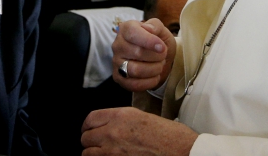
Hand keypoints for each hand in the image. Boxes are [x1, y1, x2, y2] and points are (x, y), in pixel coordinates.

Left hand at [81, 107, 197, 155]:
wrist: (181, 150)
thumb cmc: (170, 135)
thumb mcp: (143, 117)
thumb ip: (122, 119)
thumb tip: (109, 125)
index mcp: (121, 116)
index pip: (90, 118)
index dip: (87, 125)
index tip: (88, 129)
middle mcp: (113, 132)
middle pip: (86, 137)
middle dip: (90, 140)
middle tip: (96, 143)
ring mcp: (113, 150)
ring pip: (87, 152)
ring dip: (93, 153)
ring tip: (101, 153)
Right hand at [112, 18, 175, 91]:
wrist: (158, 58)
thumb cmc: (158, 42)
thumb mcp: (161, 30)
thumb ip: (155, 25)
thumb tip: (149, 29)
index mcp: (126, 29)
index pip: (133, 33)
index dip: (149, 41)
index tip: (162, 47)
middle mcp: (118, 45)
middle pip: (137, 53)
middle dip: (156, 56)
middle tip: (163, 56)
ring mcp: (116, 62)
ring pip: (135, 70)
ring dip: (154, 69)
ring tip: (159, 65)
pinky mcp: (118, 77)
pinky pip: (133, 84)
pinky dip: (149, 82)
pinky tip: (155, 76)